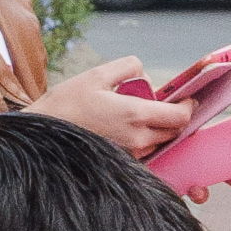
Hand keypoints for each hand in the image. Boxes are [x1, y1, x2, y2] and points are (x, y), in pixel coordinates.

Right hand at [39, 65, 193, 161]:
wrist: (42, 135)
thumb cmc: (66, 104)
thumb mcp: (97, 74)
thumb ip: (129, 68)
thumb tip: (145, 76)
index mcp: (135, 115)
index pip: (180, 116)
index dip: (189, 106)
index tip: (188, 97)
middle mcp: (137, 139)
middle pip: (174, 130)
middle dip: (174, 115)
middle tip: (161, 101)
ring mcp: (130, 154)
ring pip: (159, 141)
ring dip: (158, 126)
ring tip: (137, 111)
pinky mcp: (122, 162)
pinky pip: (145, 150)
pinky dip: (145, 138)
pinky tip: (128, 126)